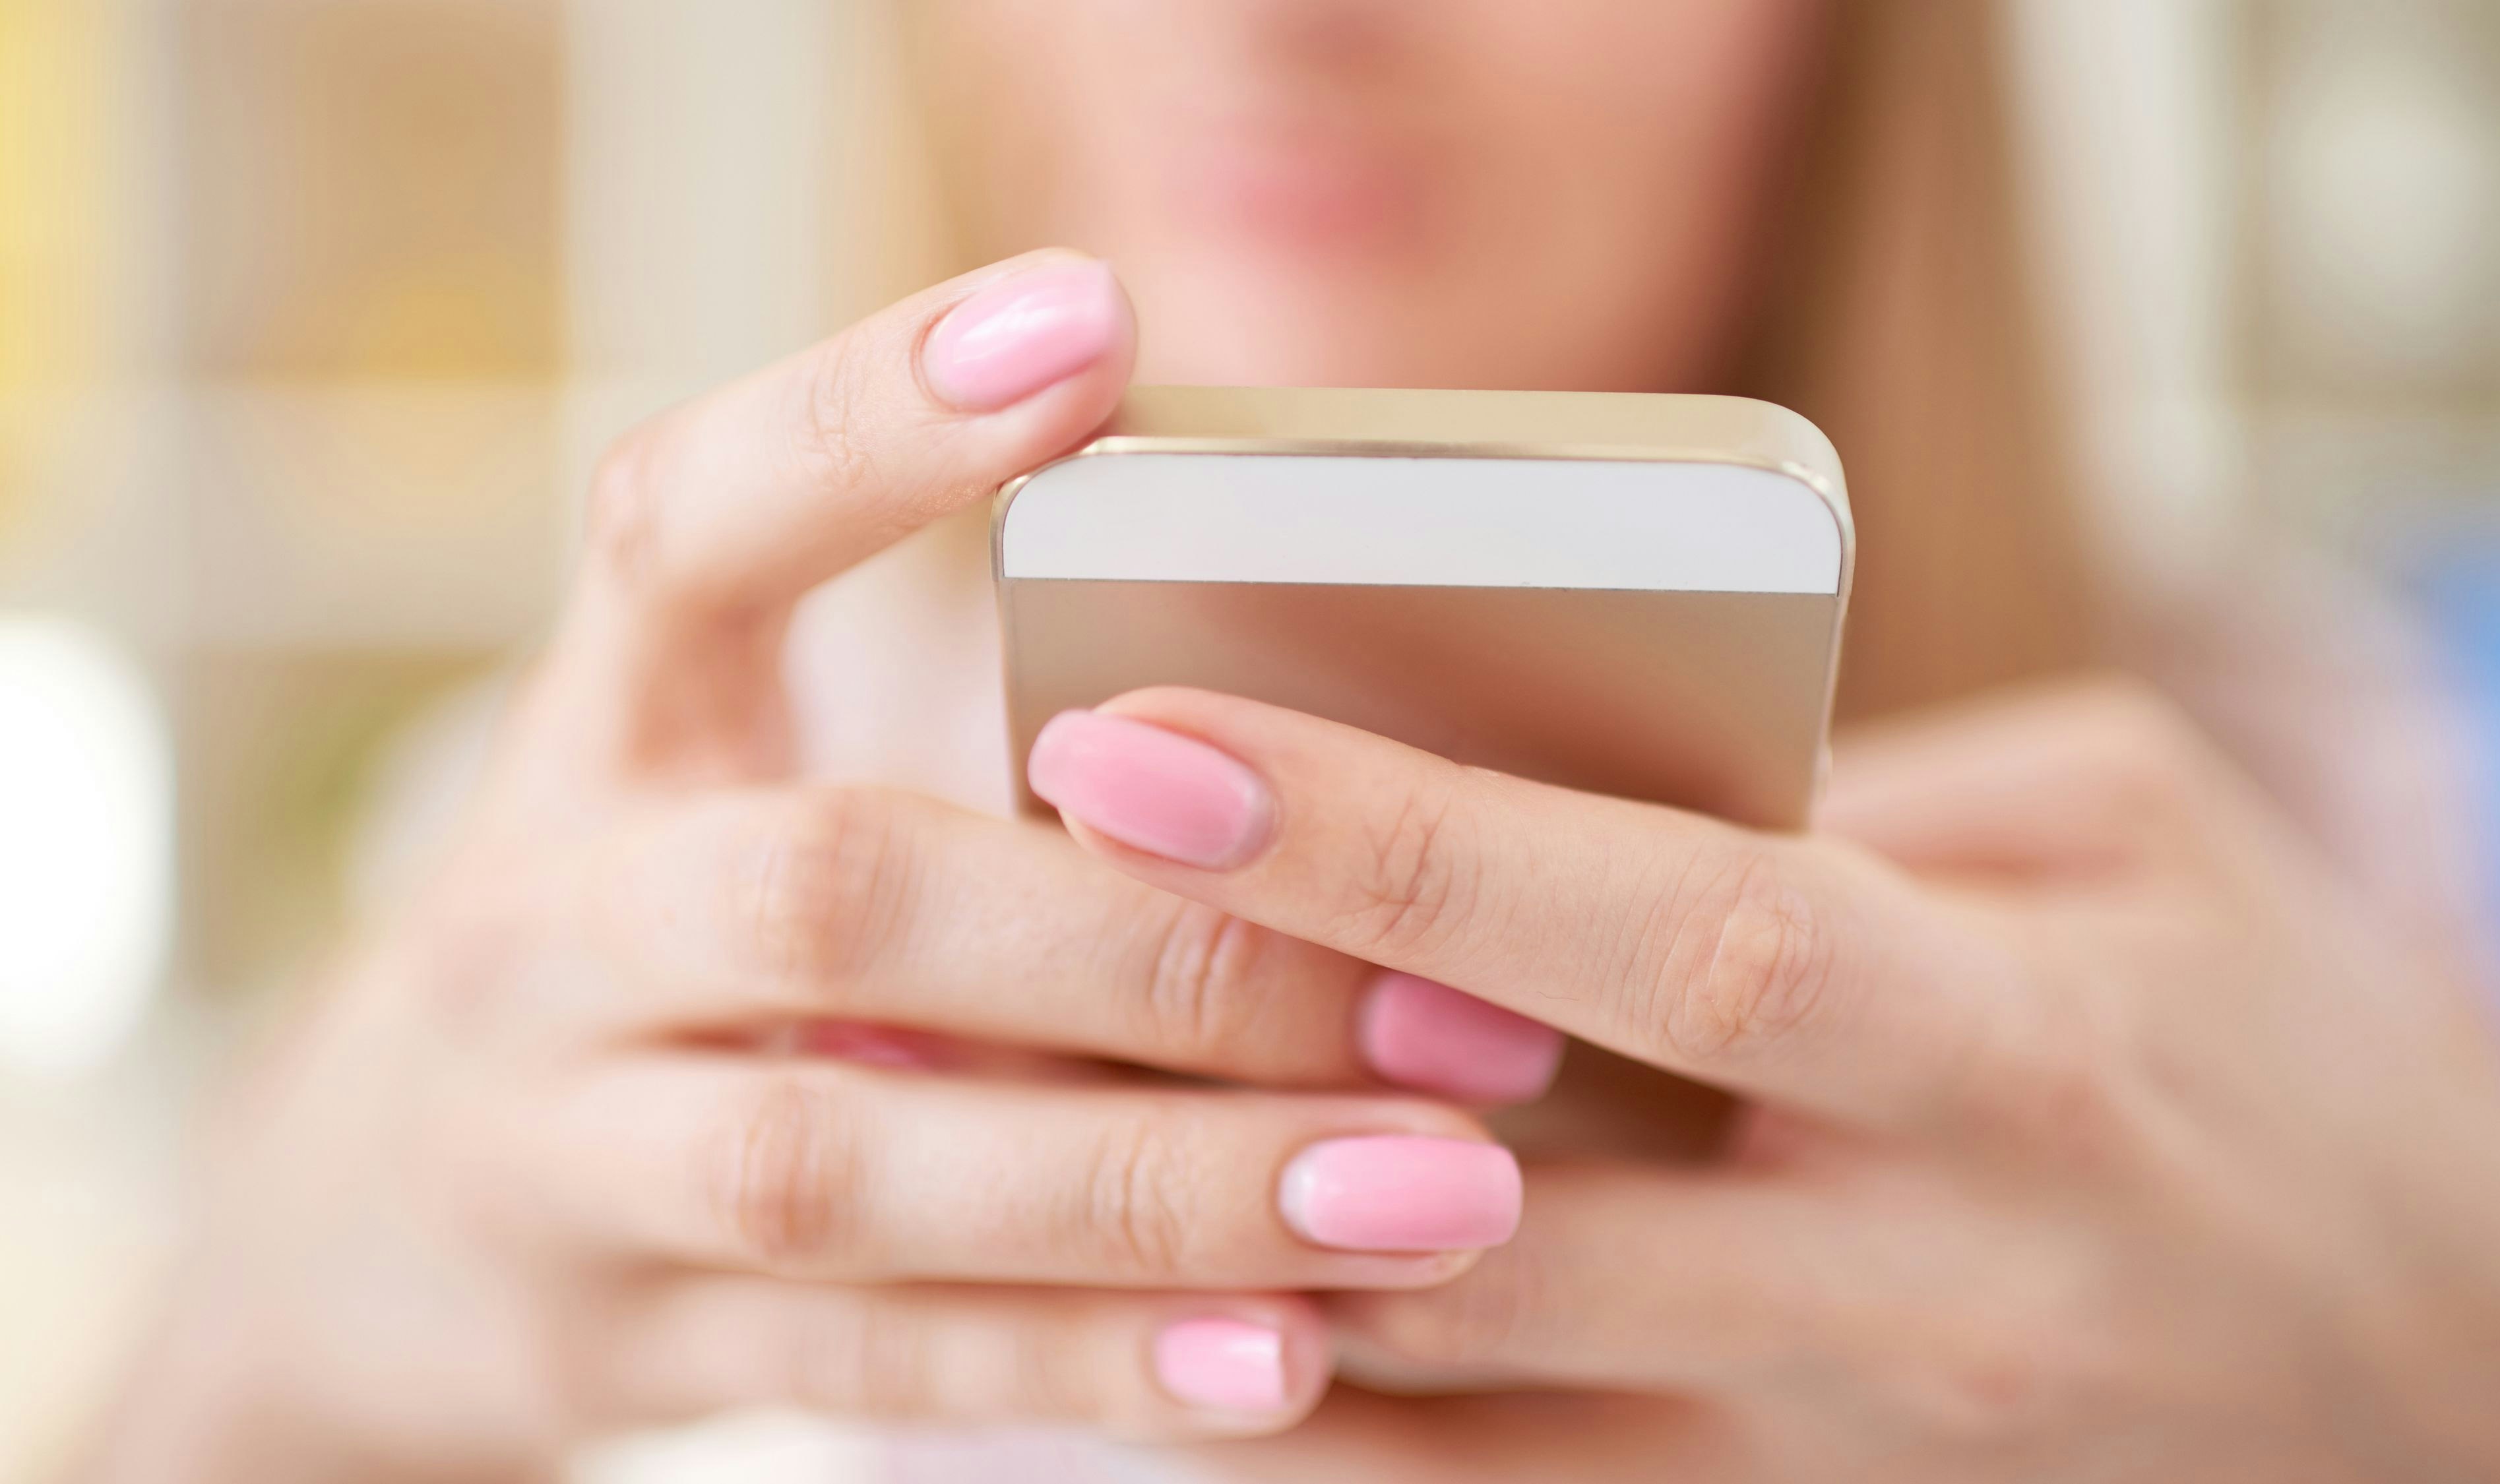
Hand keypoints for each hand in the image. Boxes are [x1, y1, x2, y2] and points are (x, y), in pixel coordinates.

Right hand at [85, 254, 1560, 1481]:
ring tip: (1438, 1191)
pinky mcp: (621, 1346)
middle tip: (1444, 978)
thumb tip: (1315, 697)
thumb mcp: (715, 791)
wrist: (353, 1231)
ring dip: (1164, 1183)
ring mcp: (565, 1155)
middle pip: (828, 894)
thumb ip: (944, 734)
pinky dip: (1085, 1365)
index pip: (690, 529)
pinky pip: (873, 1362)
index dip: (864, 419)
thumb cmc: (648, 942)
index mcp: (608, 731)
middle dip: (1146, 939)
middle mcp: (554, 928)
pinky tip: (1284, 1358)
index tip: (1087, 318)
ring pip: (858, 1164)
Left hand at [1025, 683, 2499, 1481]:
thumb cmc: (2302, 1066)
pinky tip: (1148, 1321)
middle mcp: (1898, 1278)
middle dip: (1217, 1067)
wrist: (2464, 1405)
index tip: (1144, 740)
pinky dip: (1312, 1426)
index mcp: (1999, 1041)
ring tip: (983, 1128)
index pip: (1653, 929)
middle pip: (1495, 1190)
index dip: (1388, 842)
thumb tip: (1574, 765)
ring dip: (1203, 1270)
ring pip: (1451, 1397)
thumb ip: (1864, 799)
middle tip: (971, 936)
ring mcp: (1833, 1459)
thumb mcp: (2139, 846)